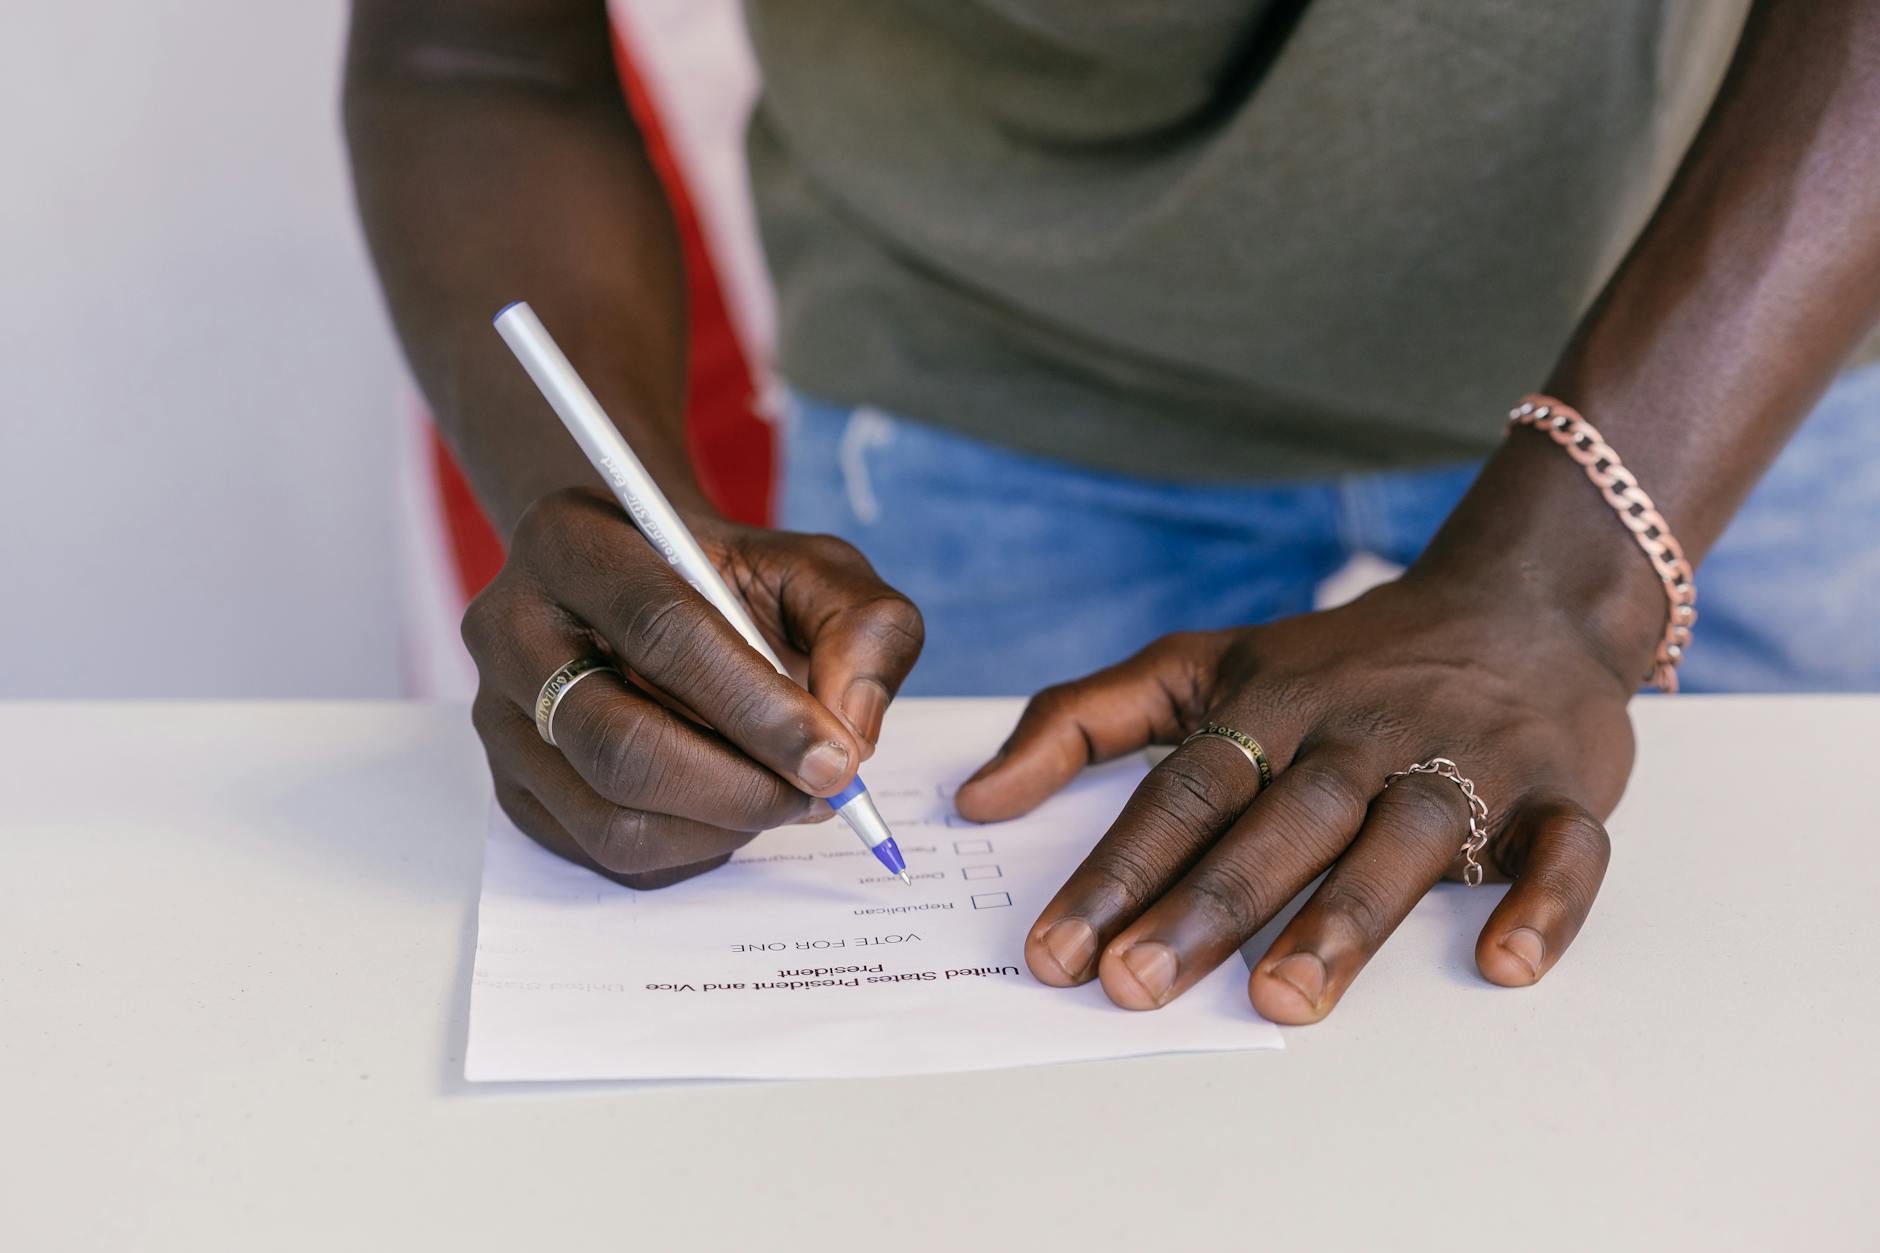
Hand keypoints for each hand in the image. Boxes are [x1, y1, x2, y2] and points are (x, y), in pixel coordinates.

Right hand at [464, 487, 922, 888]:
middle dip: (740, 788)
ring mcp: (500, 717)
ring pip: (609, 816)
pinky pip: (602, 852)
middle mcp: (511, 629)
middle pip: (619, 743)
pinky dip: (690, 849)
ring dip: (720, 828)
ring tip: (781, 795)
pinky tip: (731, 807)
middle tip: (820, 794)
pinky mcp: (513, 786)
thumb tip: (852, 732)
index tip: (837, 758)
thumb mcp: (814, 569)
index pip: (661, 630)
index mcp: (573, 542)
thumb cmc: (730, 579)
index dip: (757, 706)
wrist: (646, 586)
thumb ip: (861, 628)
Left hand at [954, 571, 1637, 1022]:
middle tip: (1136, 986)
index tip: (1057, 950)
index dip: (1117, 869)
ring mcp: (1463, 761)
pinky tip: (1503, 962)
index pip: (1182, 792)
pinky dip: (1541, 902)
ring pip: (1400, 840)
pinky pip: (1563, 849)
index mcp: (1271, 708)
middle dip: (1204, 907)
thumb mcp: (1201, 663)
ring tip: (1281, 998)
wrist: (1516, 599)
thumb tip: (975, 799)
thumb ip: (1083, 720)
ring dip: (1343, 917)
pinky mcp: (1559, 790)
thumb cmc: (1336, 658)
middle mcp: (1359, 735)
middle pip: (1277, 823)